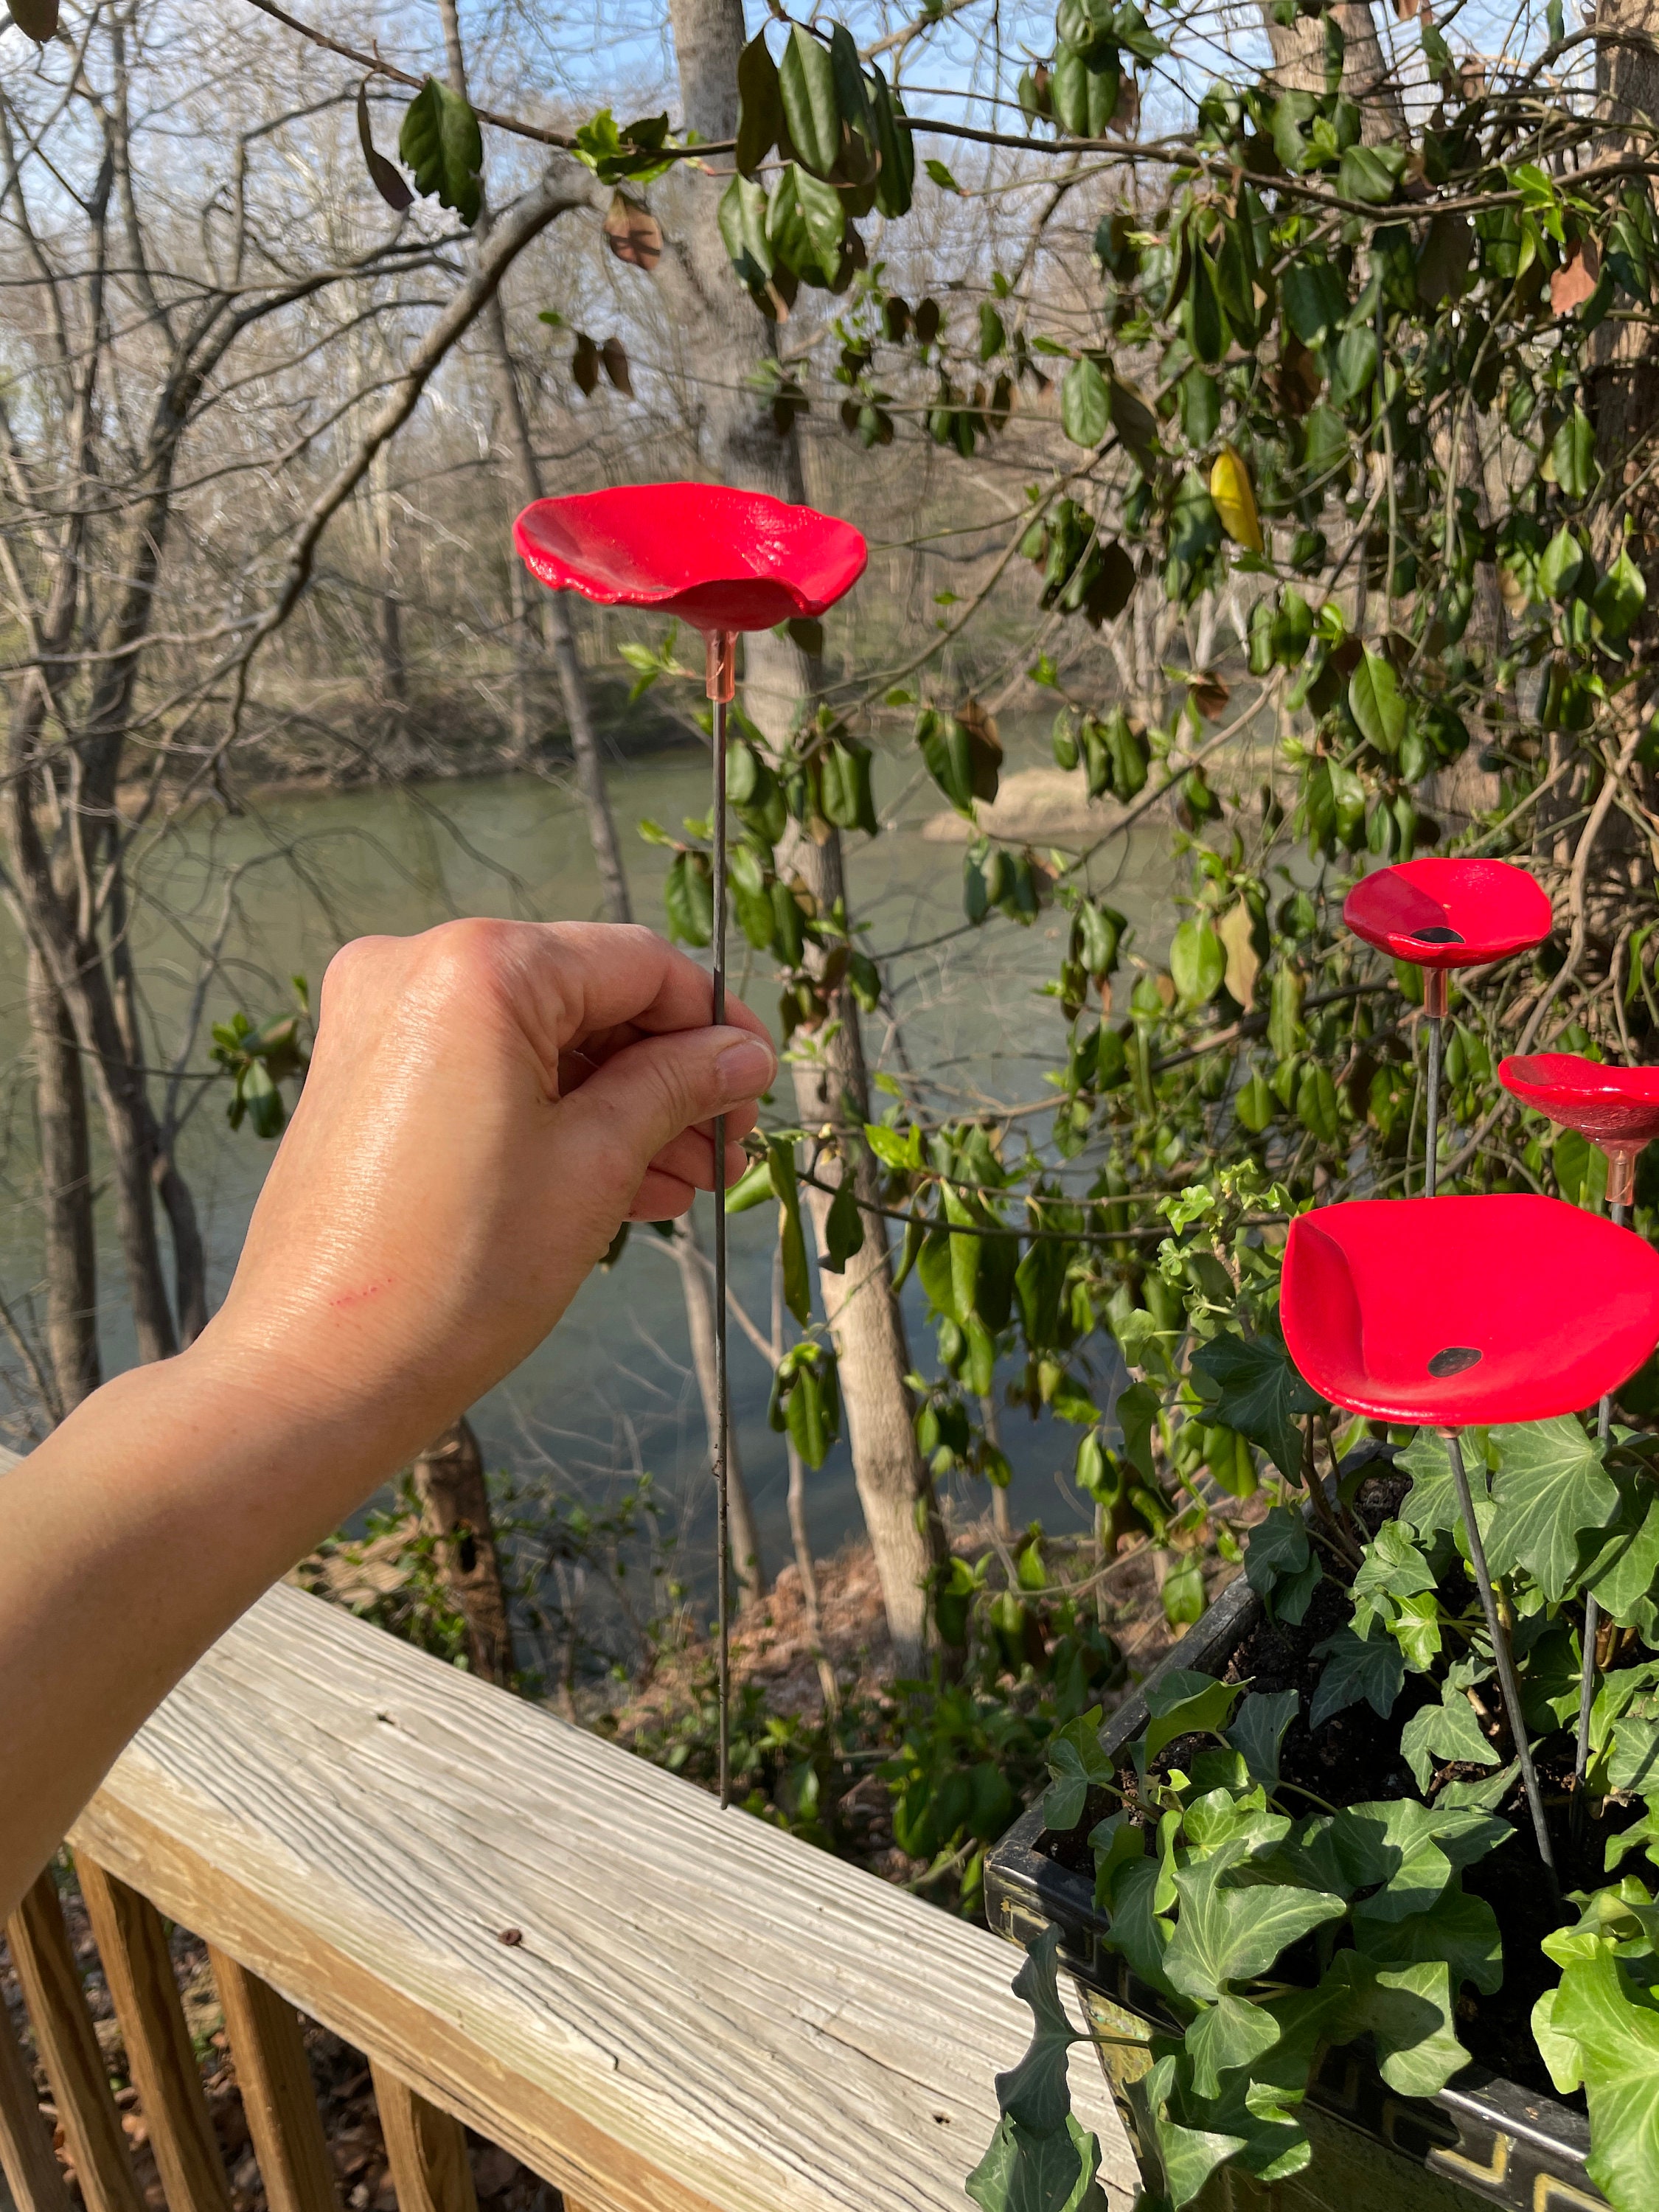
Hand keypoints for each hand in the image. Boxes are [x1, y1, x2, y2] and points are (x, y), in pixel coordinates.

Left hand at [199, 919, 774, 1458]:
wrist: (320, 1372)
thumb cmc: (458, 1272)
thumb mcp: (595, 1164)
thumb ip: (676, 1086)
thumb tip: (743, 1053)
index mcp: (478, 967)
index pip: (637, 963)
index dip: (714, 1024)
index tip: (758, 1085)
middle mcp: (415, 966)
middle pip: (586, 997)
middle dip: (665, 1075)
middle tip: (726, 1150)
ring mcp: (380, 1018)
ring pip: (540, 1039)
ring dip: (618, 1104)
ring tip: (683, 1184)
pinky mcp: (364, 1072)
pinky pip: (487, 1069)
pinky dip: (553, 1114)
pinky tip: (621, 1182)